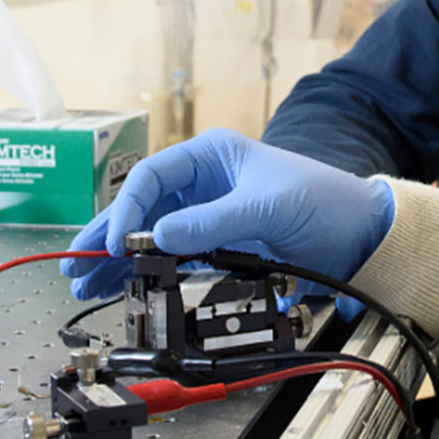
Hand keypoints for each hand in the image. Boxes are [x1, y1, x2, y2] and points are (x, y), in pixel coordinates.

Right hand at [60, 128, 394, 300]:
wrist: (361, 235)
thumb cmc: (322, 201)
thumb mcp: (266, 207)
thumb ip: (211, 222)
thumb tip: (156, 236)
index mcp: (212, 155)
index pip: (152, 177)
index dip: (126, 208)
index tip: (112, 240)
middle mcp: (203, 181)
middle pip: (142, 207)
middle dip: (107, 236)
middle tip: (77, 268)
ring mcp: (208, 213)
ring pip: (149, 234)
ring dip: (117, 258)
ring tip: (86, 284)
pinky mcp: (217, 242)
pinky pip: (170, 254)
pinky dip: (144, 269)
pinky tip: (122, 284)